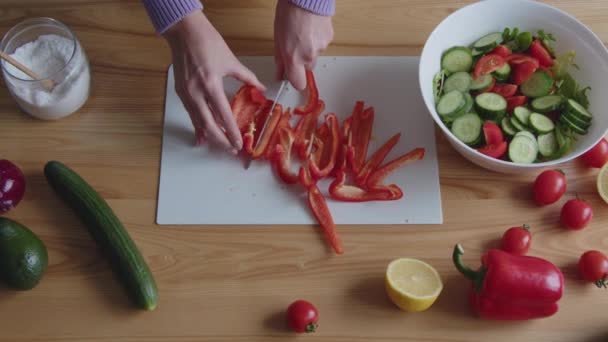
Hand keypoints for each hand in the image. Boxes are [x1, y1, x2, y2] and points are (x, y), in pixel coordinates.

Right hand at [165, 11, 264, 152]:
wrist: (184, 31)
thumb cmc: (207, 42)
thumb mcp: (231, 61)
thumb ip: (247, 78)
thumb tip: (261, 89)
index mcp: (211, 84)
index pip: (223, 115)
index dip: (232, 131)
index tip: (239, 143)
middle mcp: (196, 92)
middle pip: (208, 125)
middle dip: (221, 140)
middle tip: (231, 149)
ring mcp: (186, 93)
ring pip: (198, 121)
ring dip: (209, 135)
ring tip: (220, 145)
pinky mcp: (180, 91)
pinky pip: (190, 114)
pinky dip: (197, 125)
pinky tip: (202, 135)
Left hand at [274, 0, 333, 89]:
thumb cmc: (289, 12)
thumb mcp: (278, 37)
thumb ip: (280, 58)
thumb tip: (279, 71)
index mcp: (294, 58)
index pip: (298, 84)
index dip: (296, 81)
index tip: (292, 76)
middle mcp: (309, 56)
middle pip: (307, 69)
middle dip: (301, 62)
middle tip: (295, 47)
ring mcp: (321, 48)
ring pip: (315, 56)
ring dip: (309, 49)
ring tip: (303, 33)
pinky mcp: (329, 39)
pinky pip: (322, 45)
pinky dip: (317, 40)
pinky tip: (311, 28)